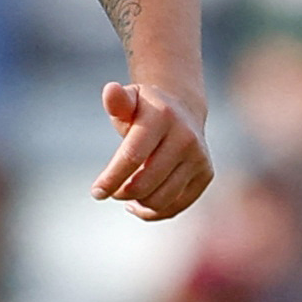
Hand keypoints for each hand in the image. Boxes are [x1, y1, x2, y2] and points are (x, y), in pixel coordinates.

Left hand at [91, 81, 212, 220]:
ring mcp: (199, 158)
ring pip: (161, 198)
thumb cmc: (144, 109)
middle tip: (111, 191)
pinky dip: (154, 211)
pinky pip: (177, 206)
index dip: (111, 178)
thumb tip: (110, 90)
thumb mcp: (129, 99)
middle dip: (122, 192)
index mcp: (162, 118)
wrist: (181, 110)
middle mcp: (185, 139)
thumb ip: (117, 101)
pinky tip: (139, 203)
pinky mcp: (205, 175)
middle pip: (146, 183)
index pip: (132, 157)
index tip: (96, 192)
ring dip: (138, 202)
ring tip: (125, 193)